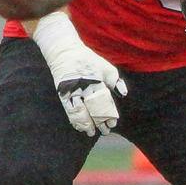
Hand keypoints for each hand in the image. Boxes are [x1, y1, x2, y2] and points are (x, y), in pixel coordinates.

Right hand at [33, 10, 125, 135]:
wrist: (65, 52)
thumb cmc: (89, 60)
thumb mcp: (105, 67)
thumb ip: (115, 81)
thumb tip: (124, 94)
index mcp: (95, 80)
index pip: (104, 101)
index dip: (108, 114)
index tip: (113, 123)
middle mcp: (83, 86)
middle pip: (92, 109)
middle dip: (99, 122)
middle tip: (105, 131)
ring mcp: (71, 90)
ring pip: (79, 112)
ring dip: (86, 124)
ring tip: (91, 133)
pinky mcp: (62, 93)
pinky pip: (68, 109)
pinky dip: (74, 120)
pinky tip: (79, 127)